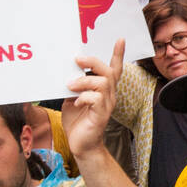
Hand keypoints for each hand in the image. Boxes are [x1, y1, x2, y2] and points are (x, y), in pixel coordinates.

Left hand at [62, 39, 123, 158]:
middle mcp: (109, 96)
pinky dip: (84, 97)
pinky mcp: (101, 115)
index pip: (115, 70)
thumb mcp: (71, 99)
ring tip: (70, 86)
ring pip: (102, 83)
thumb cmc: (77, 123)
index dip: (118, 55)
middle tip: (77, 59)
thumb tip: (66, 73)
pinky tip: (76, 102)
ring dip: (84, 80)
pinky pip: (96, 98)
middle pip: (108, 72)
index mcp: (103, 90)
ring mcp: (107, 105)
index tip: (120, 40)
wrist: (81, 146)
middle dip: (93, 62)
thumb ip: (73, 86)